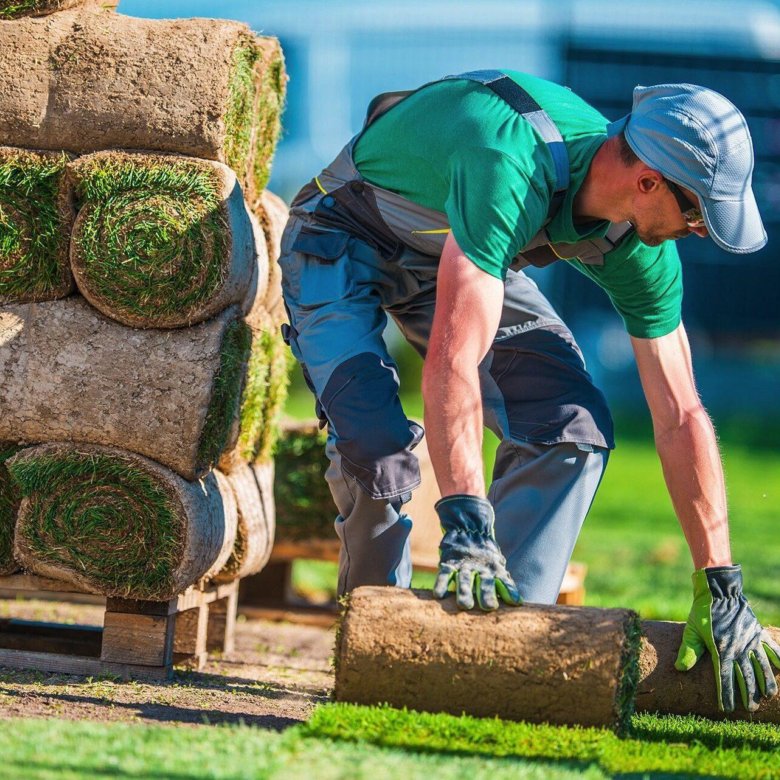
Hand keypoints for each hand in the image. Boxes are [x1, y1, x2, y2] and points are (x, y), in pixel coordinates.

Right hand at [432, 495, 521, 610]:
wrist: (468, 527)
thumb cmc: (485, 554)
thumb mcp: (497, 562)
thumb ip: (503, 579)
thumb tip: (517, 601)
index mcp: (494, 568)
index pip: (504, 581)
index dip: (510, 591)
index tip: (515, 601)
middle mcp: (480, 568)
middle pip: (484, 582)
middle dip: (487, 594)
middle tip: (489, 607)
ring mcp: (464, 565)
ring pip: (464, 579)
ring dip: (465, 592)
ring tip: (465, 605)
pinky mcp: (449, 562)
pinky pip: (444, 574)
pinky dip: (441, 584)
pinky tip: (438, 595)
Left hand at [675, 565, 779, 711]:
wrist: (719, 591)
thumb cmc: (702, 612)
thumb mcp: (692, 630)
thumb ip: (688, 650)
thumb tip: (680, 669)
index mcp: (720, 650)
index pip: (724, 678)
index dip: (726, 694)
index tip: (726, 708)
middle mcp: (738, 648)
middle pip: (745, 676)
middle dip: (748, 694)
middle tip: (750, 709)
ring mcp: (750, 640)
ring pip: (761, 666)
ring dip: (765, 682)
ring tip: (768, 695)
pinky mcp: (758, 632)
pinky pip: (771, 648)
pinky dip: (778, 658)